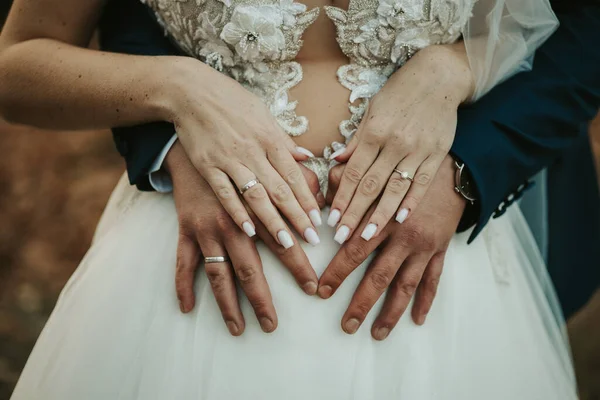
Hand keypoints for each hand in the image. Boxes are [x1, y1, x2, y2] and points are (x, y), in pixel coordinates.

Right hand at [164, 59, 321, 248]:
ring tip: (287, 243)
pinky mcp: (208, 167)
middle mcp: (253, 151)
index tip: (318, 219)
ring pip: (256, 196)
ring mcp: (230, 160)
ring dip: (273, 221)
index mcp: (269, 138)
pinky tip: (249, 230)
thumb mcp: (263, 114)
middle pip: (279, 190)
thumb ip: (284, 139)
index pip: (293, 175)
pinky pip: (226, 194)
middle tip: (311, 239)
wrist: (190, 91)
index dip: (307, 199)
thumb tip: (307, 156)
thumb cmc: (230, 100)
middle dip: (297, 217)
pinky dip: (238, 212)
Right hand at [165, 142, 324, 334]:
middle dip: (263, 299)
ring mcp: (207, 228)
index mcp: (257, 208)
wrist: (196, 137)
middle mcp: (232, 223)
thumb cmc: (240, 151)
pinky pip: (183, 262)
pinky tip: (187, 308)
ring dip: (227, 304)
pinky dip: (182, 285)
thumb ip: (299, 177)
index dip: (299, 265)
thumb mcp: (273, 159)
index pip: (283, 243)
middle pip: (250, 268)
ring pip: (218, 274)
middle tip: (272, 325)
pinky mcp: (186, 229)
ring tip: (238, 328)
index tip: (313, 287)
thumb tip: (324, 196)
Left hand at [319, 156, 465, 339]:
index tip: (322, 291)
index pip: (355, 249)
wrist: (452, 169)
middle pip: (380, 275)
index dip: (337, 272)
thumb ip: (346, 183)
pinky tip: (417, 319)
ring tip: (377, 333)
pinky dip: (426, 300)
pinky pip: (434, 280)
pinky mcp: (441, 249)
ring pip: (406, 285)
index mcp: (383, 216)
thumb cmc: (405, 169)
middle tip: (347, 325)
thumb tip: (321, 201)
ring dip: (392, 312)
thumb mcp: (375, 171)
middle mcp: (404, 235)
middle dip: (361, 302)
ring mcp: (425, 246)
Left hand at [327, 44, 472, 244]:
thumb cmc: (400, 92)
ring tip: (367, 236)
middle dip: (354, 213)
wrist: (439, 77)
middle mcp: (394, 143)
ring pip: (395, 189)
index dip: (341, 198)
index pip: (353, 172)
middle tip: (342, 236)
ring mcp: (417, 150)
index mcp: (374, 132)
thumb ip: (356, 139)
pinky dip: (412, 201)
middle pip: (370, 185)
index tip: (332, 219)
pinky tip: (401, 219)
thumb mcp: (372, 109)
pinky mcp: (436, 153)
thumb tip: (336, 159)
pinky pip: (422, 182)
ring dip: (380, 215)